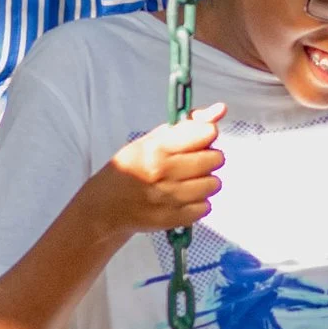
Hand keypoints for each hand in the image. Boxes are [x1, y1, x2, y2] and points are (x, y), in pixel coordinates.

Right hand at [96, 103, 225, 233]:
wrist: (107, 206)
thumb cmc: (132, 166)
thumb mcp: (152, 139)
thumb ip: (187, 124)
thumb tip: (221, 109)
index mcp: (158, 148)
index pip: (205, 133)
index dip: (207, 134)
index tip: (200, 139)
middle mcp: (165, 172)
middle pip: (215, 159)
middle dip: (209, 158)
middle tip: (194, 162)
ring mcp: (169, 198)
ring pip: (213, 184)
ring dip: (206, 181)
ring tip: (189, 181)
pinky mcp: (173, 219)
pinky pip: (205, 207)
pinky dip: (199, 203)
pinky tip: (185, 198)